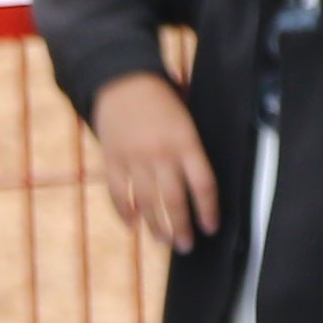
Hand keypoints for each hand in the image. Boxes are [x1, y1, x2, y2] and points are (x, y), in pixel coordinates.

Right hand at [89, 73, 220, 251]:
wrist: (121, 77)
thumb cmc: (160, 97)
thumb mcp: (187, 115)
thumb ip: (192, 148)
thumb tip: (202, 185)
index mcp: (185, 141)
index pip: (202, 184)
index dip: (208, 210)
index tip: (211, 228)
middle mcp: (160, 153)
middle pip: (174, 200)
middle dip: (182, 227)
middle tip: (186, 245)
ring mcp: (133, 158)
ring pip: (146, 202)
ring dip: (156, 226)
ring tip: (163, 240)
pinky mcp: (112, 159)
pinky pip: (117, 193)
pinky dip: (125, 212)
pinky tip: (133, 225)